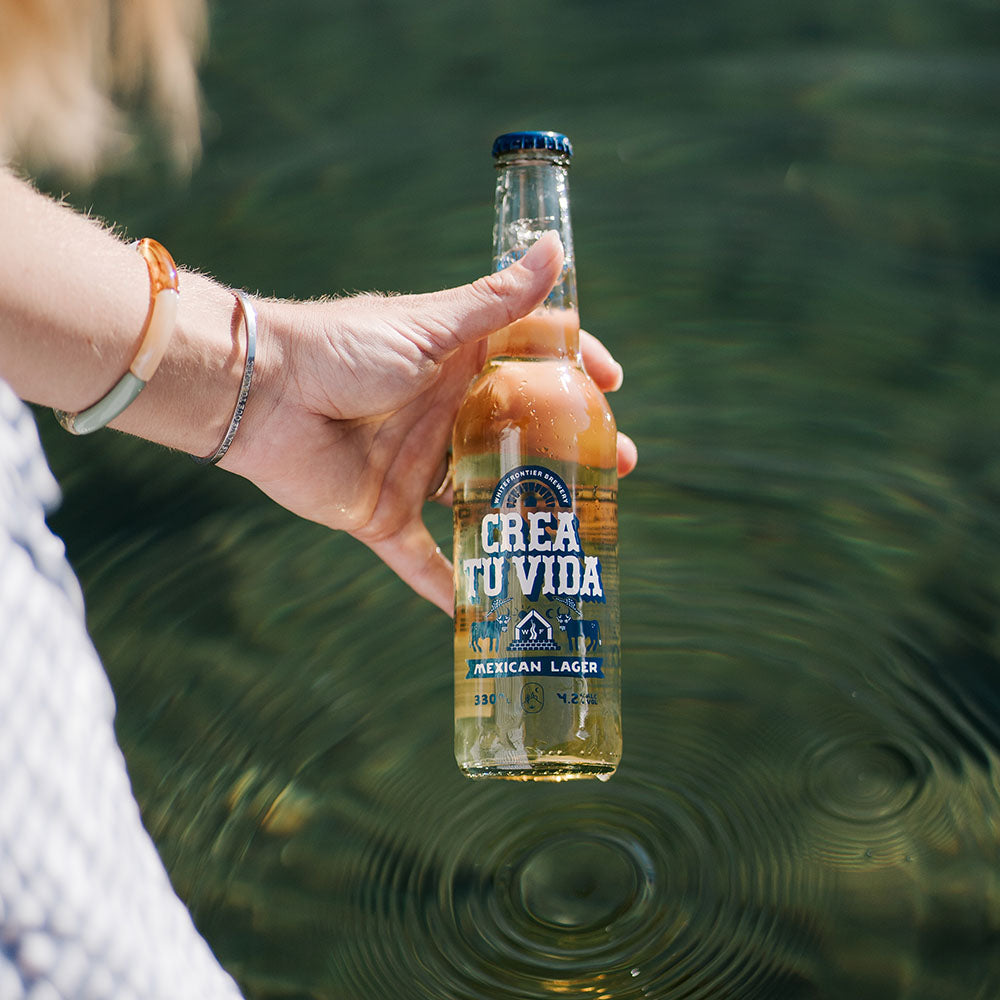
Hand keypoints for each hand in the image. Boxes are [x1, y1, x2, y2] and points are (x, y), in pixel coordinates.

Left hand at [222, 232, 637, 613]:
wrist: (261, 393)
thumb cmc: (341, 347)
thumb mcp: (428, 328)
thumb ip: (494, 305)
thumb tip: (555, 251)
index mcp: (457, 366)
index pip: (532, 364)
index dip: (575, 371)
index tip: (613, 386)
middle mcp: (444, 416)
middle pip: (521, 438)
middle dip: (569, 453)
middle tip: (615, 469)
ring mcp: (416, 468)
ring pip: (481, 501)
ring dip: (523, 519)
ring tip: (575, 534)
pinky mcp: (383, 513)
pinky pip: (420, 559)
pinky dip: (446, 587)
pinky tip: (483, 614)